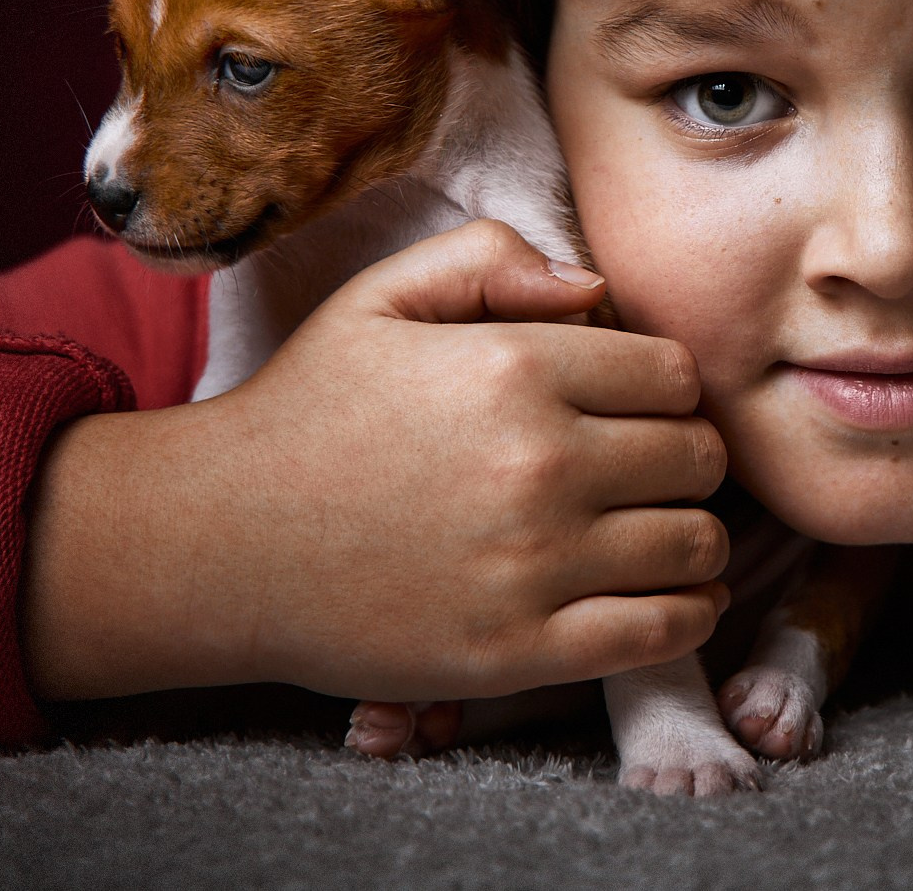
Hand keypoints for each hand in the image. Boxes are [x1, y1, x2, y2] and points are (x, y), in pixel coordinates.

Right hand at [23, 219, 730, 700]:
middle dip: (686, 458)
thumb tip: (594, 286)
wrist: (214, 544)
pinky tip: (674, 598)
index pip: (677, 375)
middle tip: (651, 472)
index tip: (639, 409)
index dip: (668, 390)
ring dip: (694, 537)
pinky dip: (691, 616)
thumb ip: (490, 260)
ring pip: (696, 544)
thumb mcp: (380, 298)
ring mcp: (533, 564)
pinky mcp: (520, 652)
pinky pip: (664, 632)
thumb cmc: (307, 414)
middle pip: (698, 457)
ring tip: (661, 533)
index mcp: (516, 367)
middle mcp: (539, 463)